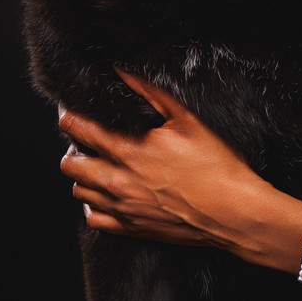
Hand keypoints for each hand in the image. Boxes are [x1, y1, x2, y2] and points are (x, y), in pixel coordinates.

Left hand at [58, 68, 270, 251]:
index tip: (70, 112)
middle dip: (73, 148)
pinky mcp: (131, 228)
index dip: (69, 117)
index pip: (79, 130)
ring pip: (79, 191)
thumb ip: (150, 93)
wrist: (232, 211)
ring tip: (98, 166)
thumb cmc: (215, 165)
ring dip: (83, 176)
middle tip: (86, 141)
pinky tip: (107, 195)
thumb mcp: (186, 120)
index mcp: (129, 151)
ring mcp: (123, 207)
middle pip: (70, 164)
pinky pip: (94, 219)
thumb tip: (122, 72)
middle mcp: (119, 181)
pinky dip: (94, 205)